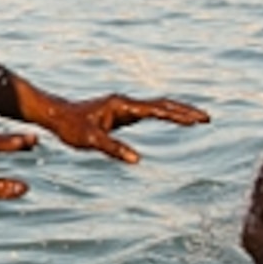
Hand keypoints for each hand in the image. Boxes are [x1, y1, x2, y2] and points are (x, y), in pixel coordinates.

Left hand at [28, 91, 210, 163]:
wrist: (55, 115)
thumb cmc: (70, 127)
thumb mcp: (90, 141)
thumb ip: (113, 149)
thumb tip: (136, 160)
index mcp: (122, 106)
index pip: (157, 110)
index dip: (178, 115)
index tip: (198, 120)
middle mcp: (126, 103)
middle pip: (162, 105)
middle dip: (185, 111)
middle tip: (207, 118)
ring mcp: (124, 107)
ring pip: (157, 106)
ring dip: (178, 112)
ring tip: (197, 119)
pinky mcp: (121, 113)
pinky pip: (149, 112)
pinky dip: (164, 115)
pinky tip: (173, 120)